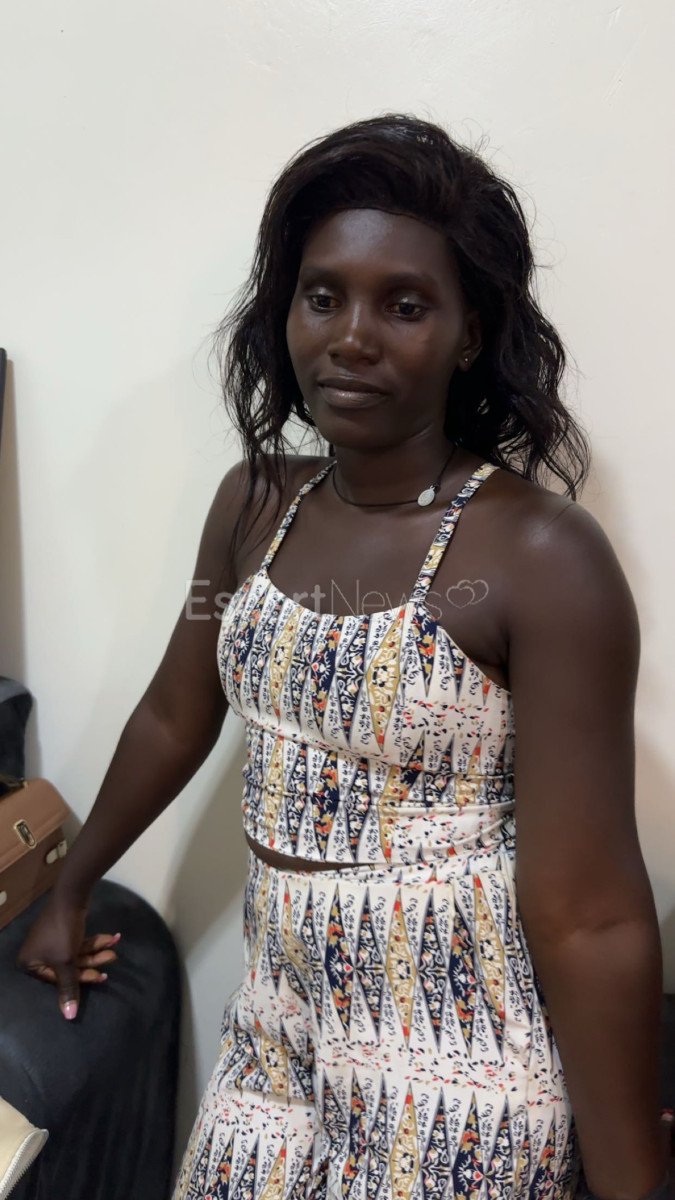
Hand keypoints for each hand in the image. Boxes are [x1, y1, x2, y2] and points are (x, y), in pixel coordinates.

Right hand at [15, 892, 120, 1019]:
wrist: (70, 896)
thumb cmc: (62, 931)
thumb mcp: (65, 962)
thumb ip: (69, 988)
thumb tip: (69, 1017)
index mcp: (30, 963)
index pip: (57, 980)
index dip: (80, 979)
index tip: (101, 977)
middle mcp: (37, 954)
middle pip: (69, 967)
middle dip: (93, 962)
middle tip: (112, 959)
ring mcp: (50, 943)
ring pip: (77, 954)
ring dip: (97, 951)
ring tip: (114, 948)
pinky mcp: (63, 933)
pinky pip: (79, 944)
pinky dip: (94, 942)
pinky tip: (111, 939)